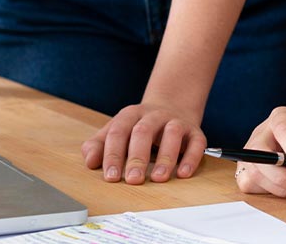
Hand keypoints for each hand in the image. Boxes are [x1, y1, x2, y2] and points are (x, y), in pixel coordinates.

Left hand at [82, 101, 206, 184]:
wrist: (172, 105)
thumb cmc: (138, 126)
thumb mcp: (117, 131)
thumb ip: (99, 145)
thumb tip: (89, 161)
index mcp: (130, 115)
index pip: (118, 132)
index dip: (114, 154)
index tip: (111, 177)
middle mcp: (154, 115)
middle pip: (143, 131)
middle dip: (138, 157)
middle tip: (133, 179)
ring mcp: (176, 122)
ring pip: (172, 134)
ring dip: (166, 157)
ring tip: (159, 178)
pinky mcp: (194, 132)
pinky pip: (196, 142)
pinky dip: (191, 158)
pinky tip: (183, 173)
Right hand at [234, 106, 285, 197]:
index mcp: (283, 117)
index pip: (285, 131)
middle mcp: (262, 132)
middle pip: (262, 155)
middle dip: (284, 178)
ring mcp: (250, 151)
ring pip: (254, 174)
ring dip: (278, 188)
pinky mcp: (245, 168)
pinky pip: (249, 185)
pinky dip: (268, 192)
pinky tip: (285, 189)